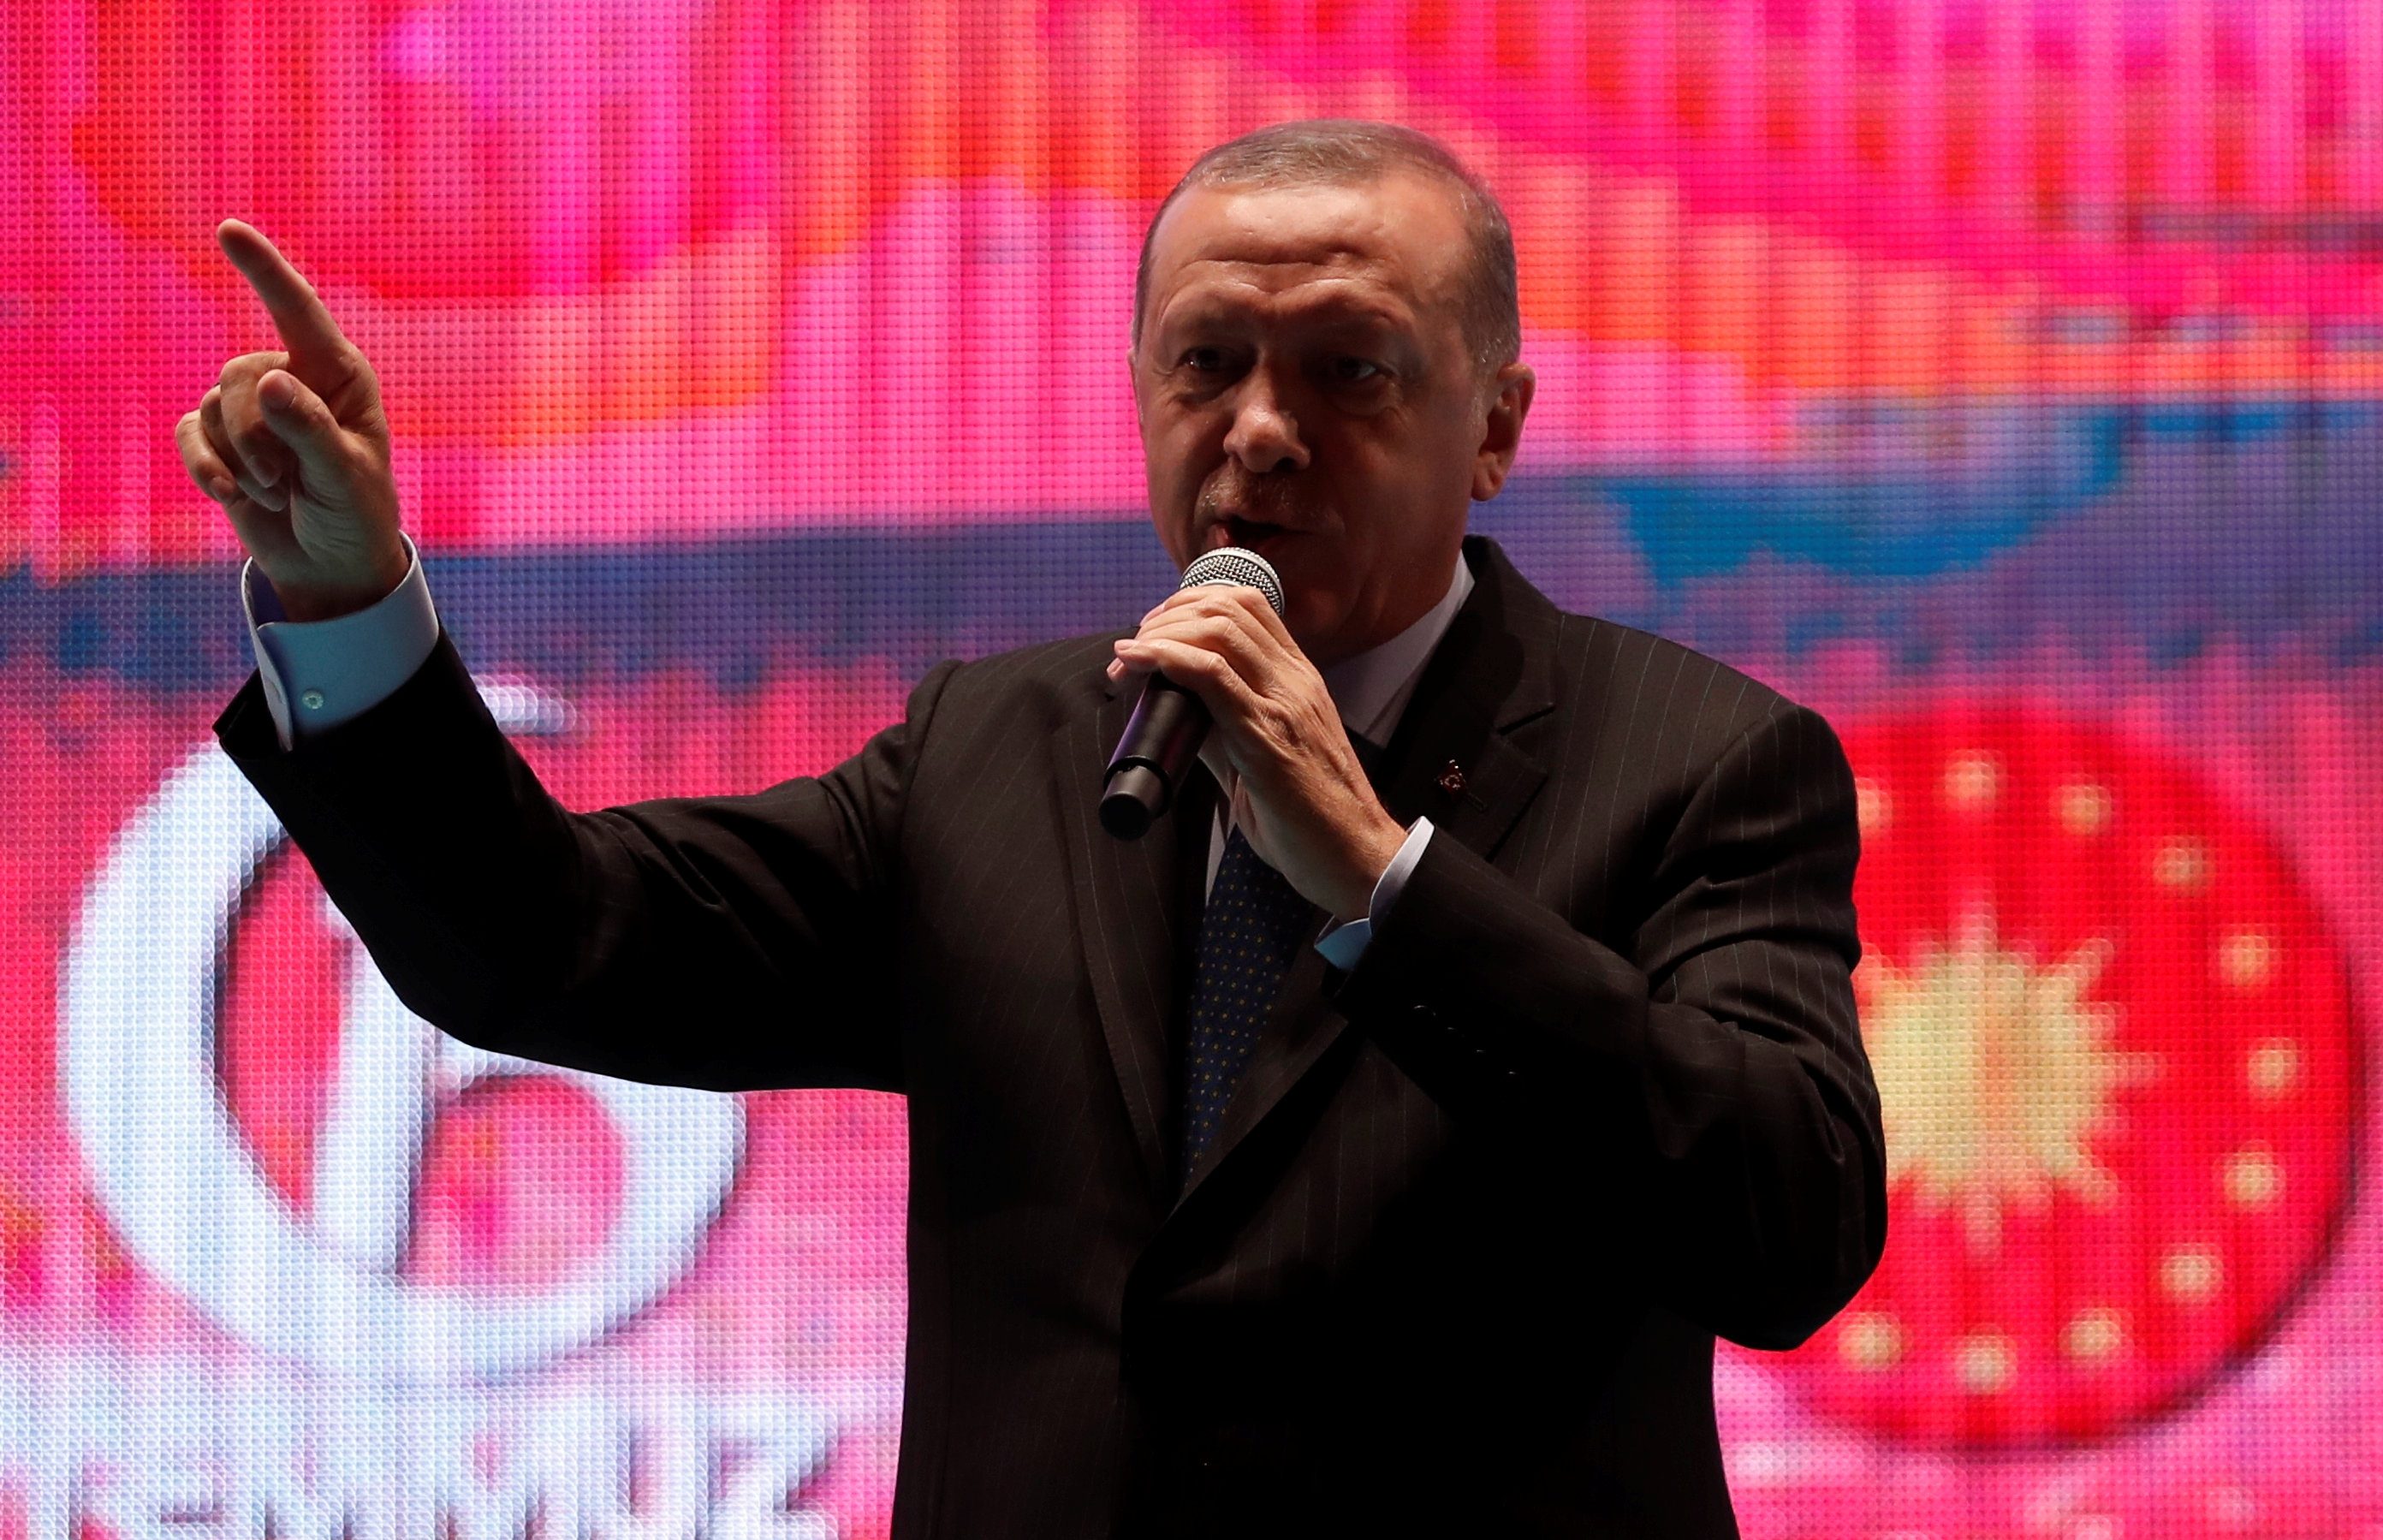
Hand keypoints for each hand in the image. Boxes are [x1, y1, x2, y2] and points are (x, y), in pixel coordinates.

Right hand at [176, 219, 407, 621]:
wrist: (331, 565)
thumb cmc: (354, 513)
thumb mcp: (345, 477)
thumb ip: (310, 430)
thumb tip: (272, 380)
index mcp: (338, 374)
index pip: (298, 311)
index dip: (263, 269)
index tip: (228, 228)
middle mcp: (291, 378)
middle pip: (240, 376)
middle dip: (256, 436)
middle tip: (287, 482)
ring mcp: (250, 407)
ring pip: (212, 407)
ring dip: (241, 462)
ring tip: (279, 492)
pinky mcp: (216, 438)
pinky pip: (188, 436)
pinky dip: (207, 470)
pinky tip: (233, 498)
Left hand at [1105, 584, 1408, 922]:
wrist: (1357, 858)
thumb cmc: (1312, 819)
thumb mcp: (1263, 758)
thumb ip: (1224, 730)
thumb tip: (1177, 714)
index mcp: (1299, 680)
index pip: (1248, 605)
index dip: (1190, 603)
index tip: (1154, 630)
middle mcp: (1296, 680)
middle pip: (1227, 606)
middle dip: (1166, 616)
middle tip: (1132, 649)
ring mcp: (1285, 703)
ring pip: (1218, 629)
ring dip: (1160, 634)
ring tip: (1128, 659)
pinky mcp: (1267, 737)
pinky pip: (1212, 676)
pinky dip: (1165, 659)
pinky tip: (1136, 663)